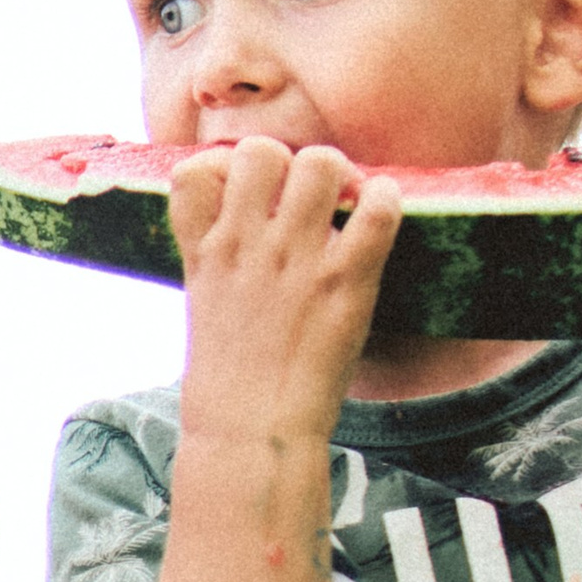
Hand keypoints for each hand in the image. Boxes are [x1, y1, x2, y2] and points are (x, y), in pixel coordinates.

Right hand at [170, 138, 400, 445]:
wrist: (251, 430)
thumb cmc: (229, 377)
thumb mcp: (203, 304)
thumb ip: (215, 257)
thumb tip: (236, 225)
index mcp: (207, 252)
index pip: (196, 171)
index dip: (225, 167)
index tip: (249, 190)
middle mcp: (247, 246)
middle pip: (263, 151)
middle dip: (291, 163)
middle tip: (313, 195)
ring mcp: (295, 261)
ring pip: (320, 164)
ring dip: (340, 174)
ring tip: (349, 202)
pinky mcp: (344, 282)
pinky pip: (377, 209)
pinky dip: (385, 199)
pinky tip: (381, 212)